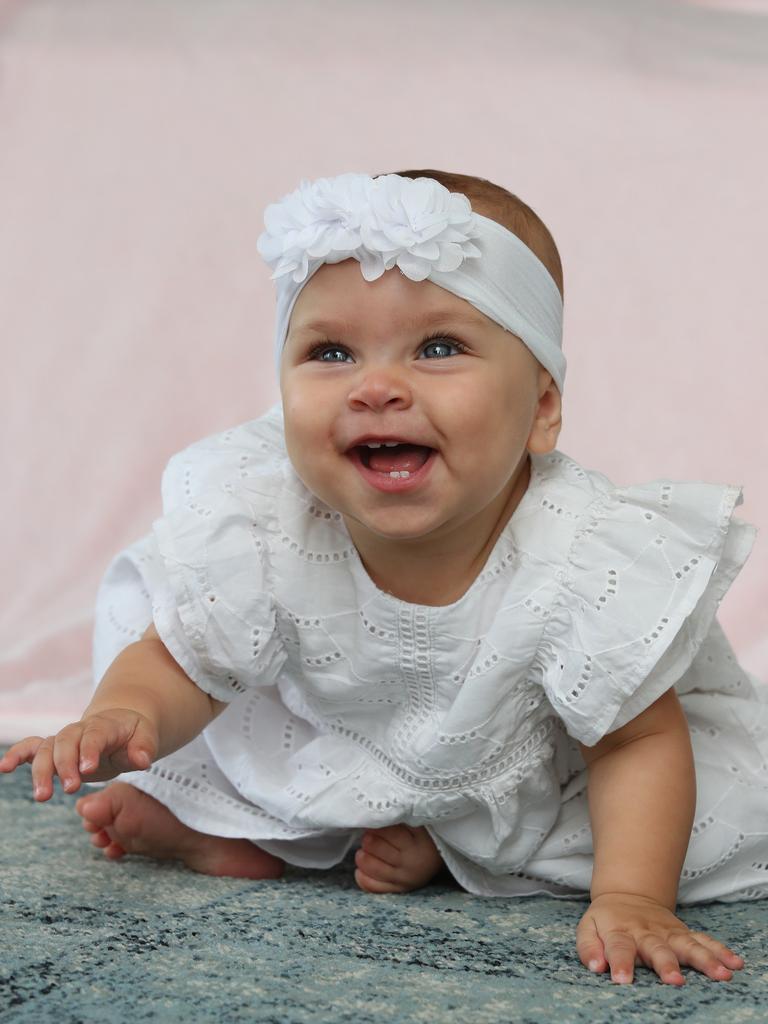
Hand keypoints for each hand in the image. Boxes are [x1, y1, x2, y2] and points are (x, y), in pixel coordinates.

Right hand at [0, 710, 158, 799]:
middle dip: (65, 765)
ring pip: (46, 749)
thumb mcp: (146, 738)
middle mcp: (80, 730)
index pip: (95, 735)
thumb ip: (144, 748)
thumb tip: (142, 760)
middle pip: (66, 743)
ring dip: (41, 771)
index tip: (88, 770)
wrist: (121, 725)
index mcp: (105, 725)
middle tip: (71, 789)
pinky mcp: (53, 748)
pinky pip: (31, 747)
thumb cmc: (134, 734)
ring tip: (43, 797)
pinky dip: (16, 754)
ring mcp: (65, 739)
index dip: (90, 750)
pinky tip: (4, 768)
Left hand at [576, 892, 744, 984]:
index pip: (618, 947)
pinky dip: (720, 950)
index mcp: (620, 931)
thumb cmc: (607, 920)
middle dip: (666, 964)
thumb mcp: (588, 927)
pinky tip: (734, 963)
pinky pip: (703, 940)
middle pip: (657, 948)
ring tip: (720, 974)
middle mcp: (646, 932)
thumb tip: (595, 966)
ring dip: (704, 959)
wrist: (628, 894)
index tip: (621, 979)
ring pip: (687, 945)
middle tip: (674, 980)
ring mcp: (668, 932)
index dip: (619, 963)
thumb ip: (589, 947)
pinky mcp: (683, 933)